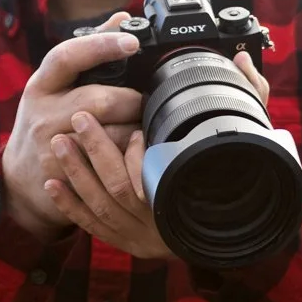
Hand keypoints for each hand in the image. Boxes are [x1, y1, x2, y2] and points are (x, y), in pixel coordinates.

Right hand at [3, 18, 144, 238]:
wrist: (20, 177)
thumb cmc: (45, 121)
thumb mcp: (56, 85)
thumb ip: (89, 51)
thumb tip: (122, 18)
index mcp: (41, 85)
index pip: (67, 56)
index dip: (101, 46)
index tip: (131, 42)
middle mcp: (42, 114)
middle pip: (99, 100)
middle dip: (131, 100)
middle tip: (143, 102)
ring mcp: (52, 148)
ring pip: (110, 135)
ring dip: (135, 131)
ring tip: (141, 127)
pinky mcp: (66, 176)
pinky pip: (111, 166)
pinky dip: (130, 158)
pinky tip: (135, 154)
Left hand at [43, 47, 271, 262]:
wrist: (223, 234)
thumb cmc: (233, 180)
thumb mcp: (248, 140)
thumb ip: (249, 97)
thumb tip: (239, 59)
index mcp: (188, 198)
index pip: (161, 180)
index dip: (140, 155)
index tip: (130, 126)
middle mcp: (163, 223)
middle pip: (124, 190)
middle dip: (99, 152)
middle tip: (81, 118)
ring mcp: (141, 236)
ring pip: (103, 207)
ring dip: (79, 174)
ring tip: (61, 142)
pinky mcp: (125, 243)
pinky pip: (93, 227)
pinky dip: (71, 206)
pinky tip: (53, 185)